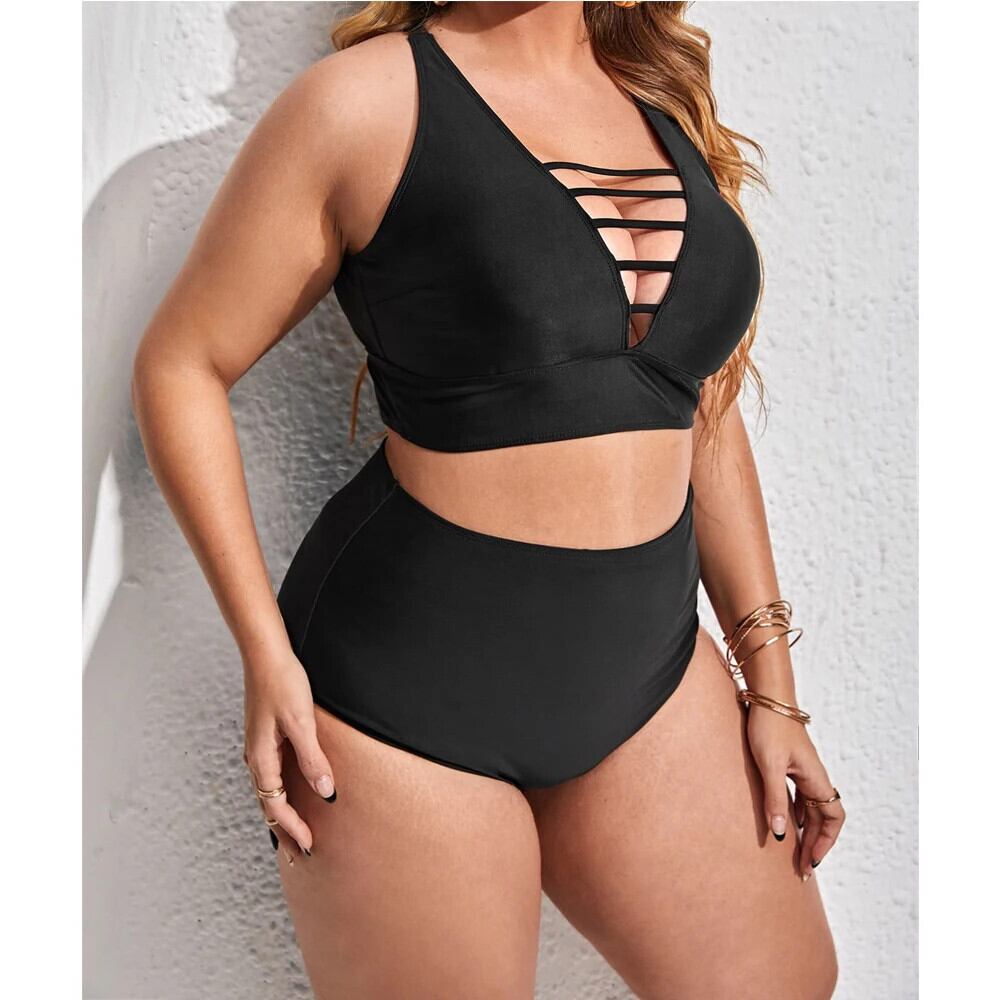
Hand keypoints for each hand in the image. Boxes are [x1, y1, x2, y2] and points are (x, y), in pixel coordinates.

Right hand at [241, 644, 336, 860]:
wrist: (266, 654)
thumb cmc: (283, 684)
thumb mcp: (302, 723)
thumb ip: (313, 759)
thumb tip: (325, 793)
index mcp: (261, 759)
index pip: (276, 806)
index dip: (293, 828)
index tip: (311, 847)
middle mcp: (255, 758)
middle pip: (268, 805)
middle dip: (284, 831)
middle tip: (301, 856)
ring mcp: (258, 748)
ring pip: (268, 792)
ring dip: (281, 815)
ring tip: (294, 834)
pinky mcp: (265, 737)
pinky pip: (271, 776)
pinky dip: (279, 794)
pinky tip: (289, 794)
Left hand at [747, 706, 845, 880]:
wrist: (767, 697)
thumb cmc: (769, 727)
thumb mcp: (769, 765)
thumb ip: (775, 798)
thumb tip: (780, 834)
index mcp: (815, 778)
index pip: (832, 818)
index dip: (825, 842)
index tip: (811, 861)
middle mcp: (814, 776)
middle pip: (822, 818)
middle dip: (814, 844)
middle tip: (801, 869)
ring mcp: (803, 770)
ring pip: (811, 808)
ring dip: (805, 831)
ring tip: (793, 852)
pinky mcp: (790, 764)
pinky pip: (799, 797)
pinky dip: (795, 814)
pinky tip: (783, 822)